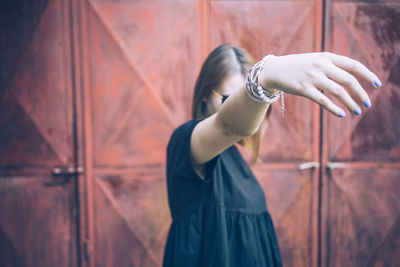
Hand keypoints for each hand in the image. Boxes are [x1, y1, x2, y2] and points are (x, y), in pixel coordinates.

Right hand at [260, 52, 381, 116]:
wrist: (274, 70)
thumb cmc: (297, 66)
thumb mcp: (315, 60)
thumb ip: (331, 66)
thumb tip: (350, 80)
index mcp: (327, 57)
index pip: (353, 65)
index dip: (368, 75)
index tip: (377, 85)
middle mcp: (321, 66)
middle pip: (348, 80)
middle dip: (361, 94)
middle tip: (367, 104)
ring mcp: (312, 77)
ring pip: (338, 92)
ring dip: (350, 103)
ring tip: (357, 111)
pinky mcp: (303, 89)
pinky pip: (323, 100)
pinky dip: (334, 108)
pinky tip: (341, 114)